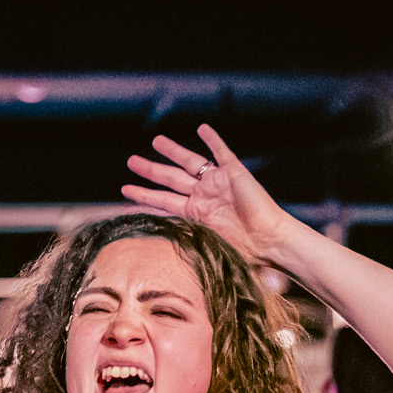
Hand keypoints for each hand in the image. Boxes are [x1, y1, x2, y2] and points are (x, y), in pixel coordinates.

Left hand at [122, 124, 296, 263]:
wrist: (267, 240)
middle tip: (131, 161)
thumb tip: (162, 263)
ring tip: (155, 141)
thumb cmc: (243, 250)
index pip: (162, 201)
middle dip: (150, 169)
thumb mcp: (208, 248)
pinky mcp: (234, 172)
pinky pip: (221, 152)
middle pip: (170, 178)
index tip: (125, 190)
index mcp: (194, 213)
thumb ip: (188, 247)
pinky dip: (212, 140)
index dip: (143, 195)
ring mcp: (217, 182)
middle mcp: (202, 195)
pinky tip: (202, 129)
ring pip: (190, 162)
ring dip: (173, 151)